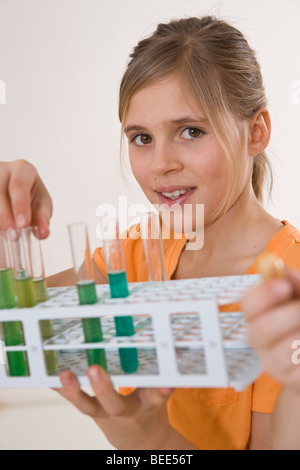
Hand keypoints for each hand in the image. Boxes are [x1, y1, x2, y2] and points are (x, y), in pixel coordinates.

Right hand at [0, 160, 52, 237]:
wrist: (13, 194)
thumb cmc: (30, 197)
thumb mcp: (41, 205)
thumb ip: (42, 218)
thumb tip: (43, 233)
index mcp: (23, 169)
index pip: (19, 184)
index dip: (20, 205)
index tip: (23, 224)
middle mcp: (2, 169)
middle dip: (5, 215)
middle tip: (14, 235)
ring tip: (6, 234)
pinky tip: (0, 231)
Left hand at [55, 365, 174, 449]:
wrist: (140, 441)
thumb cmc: (149, 412)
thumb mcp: (159, 398)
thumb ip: (161, 381)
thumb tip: (172, 354)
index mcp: (147, 406)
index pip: (155, 398)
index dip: (160, 391)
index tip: (164, 383)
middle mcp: (124, 412)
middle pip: (115, 404)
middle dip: (104, 388)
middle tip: (94, 369)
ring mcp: (105, 414)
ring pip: (88, 407)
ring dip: (74, 391)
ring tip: (64, 374)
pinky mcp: (91, 412)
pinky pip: (74, 402)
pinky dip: (59, 390)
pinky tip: (48, 376)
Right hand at [241, 266, 299, 392]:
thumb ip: (293, 281)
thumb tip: (278, 266)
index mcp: (259, 313)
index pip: (248, 303)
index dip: (263, 294)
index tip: (284, 286)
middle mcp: (259, 337)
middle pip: (260, 329)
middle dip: (287, 316)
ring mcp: (271, 360)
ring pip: (283, 349)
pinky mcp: (285, 377)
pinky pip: (296, 364)